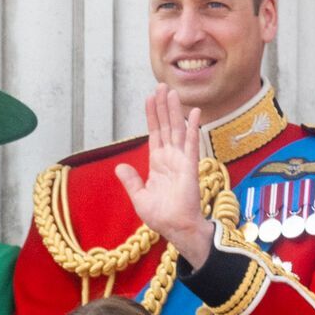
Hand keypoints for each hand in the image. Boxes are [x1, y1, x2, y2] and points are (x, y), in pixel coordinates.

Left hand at [113, 86, 215, 267]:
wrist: (176, 228)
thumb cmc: (161, 216)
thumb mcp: (139, 197)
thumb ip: (131, 180)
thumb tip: (119, 166)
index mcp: (158, 163)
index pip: (154, 133)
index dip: (152, 116)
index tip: (150, 98)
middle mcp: (170, 158)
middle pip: (166, 126)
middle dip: (163, 106)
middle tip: (162, 86)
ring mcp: (181, 160)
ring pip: (177, 129)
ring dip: (174, 111)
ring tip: (172, 92)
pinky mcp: (190, 166)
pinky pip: (191, 143)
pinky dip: (193, 127)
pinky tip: (194, 112)